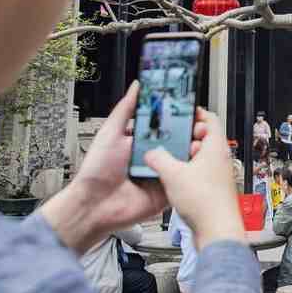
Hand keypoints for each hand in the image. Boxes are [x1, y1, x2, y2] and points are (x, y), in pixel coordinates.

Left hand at [40, 82, 184, 253]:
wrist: (94, 206)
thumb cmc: (96, 172)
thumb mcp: (110, 133)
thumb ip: (125, 109)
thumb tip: (136, 86)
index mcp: (140, 141)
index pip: (164, 124)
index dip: (175, 116)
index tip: (187, 107)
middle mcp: (152, 156)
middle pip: (178, 140)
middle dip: (189, 132)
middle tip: (196, 125)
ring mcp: (161, 174)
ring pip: (183, 159)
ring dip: (191, 150)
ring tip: (196, 140)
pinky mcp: (166, 191)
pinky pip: (182, 180)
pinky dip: (189, 172)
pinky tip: (191, 163)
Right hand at [146, 107, 246, 249]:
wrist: (217, 231)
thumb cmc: (205, 203)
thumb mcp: (173, 174)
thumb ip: (159, 159)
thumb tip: (151, 153)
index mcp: (216, 147)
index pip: (210, 119)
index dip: (196, 113)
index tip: (184, 112)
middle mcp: (220, 159)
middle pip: (204, 138)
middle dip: (187, 137)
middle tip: (171, 138)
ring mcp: (218, 174)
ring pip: (200, 157)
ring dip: (185, 156)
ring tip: (168, 160)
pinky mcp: (213, 189)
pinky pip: (199, 173)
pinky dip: (187, 172)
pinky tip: (174, 180)